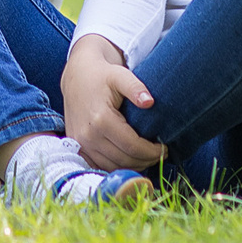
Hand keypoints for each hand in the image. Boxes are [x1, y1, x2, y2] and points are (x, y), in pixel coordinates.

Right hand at [61, 35, 165, 171]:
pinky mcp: (77, 146)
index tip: (165, 148)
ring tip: (147, 156)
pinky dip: (117, 167)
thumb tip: (150, 102)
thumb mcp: (120, 75)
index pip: (132, 146)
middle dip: (146, 160)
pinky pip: (100, 166)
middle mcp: (88, 135)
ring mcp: (81, 143)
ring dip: (133, 166)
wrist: (76, 77)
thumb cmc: (102, 76)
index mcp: (101, 119)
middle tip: (159, 154)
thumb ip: (135, 87)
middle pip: (124, 160)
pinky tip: (129, 159)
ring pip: (113, 167)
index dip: (152, 151)